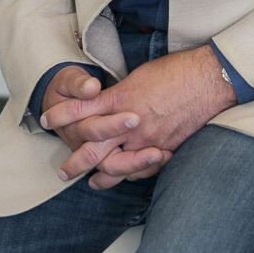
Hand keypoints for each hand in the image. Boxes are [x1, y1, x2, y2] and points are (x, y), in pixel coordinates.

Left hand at [43, 46, 235, 187]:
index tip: (46, 117)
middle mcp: (129, 122)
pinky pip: (141, 169)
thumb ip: (120, 94)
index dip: (62, 115)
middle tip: (63, 169)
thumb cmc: (175, 71)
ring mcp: (146, 139)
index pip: (82, 110)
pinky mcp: (164, 148)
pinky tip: (125, 176)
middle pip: (93, 148)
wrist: (207, 79)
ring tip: (92, 182)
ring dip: (101, 177)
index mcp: (121, 98)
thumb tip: (107, 101)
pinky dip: (131, 175)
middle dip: (75, 161)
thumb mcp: (139, 76)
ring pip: (116, 167)